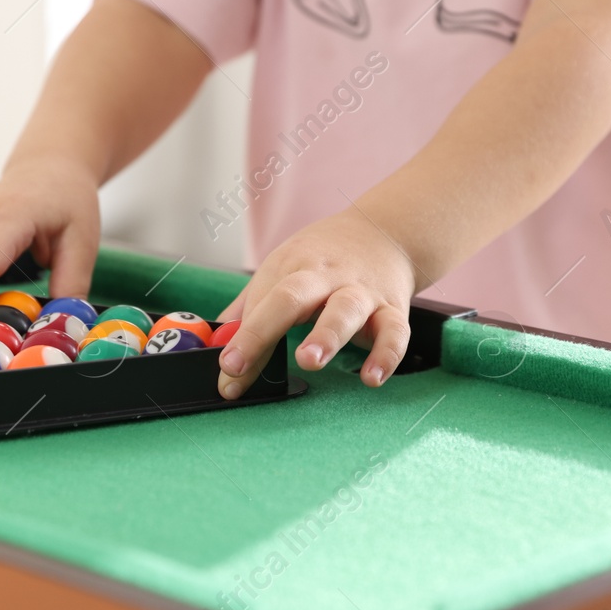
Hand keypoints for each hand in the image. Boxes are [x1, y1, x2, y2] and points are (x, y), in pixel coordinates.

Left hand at [216, 207, 417, 398]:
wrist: (385, 232)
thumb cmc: (326, 258)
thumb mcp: (284, 268)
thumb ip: (251, 307)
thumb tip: (215, 342)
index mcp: (292, 267)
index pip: (261, 303)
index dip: (241, 338)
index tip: (225, 369)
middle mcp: (325, 277)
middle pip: (293, 296)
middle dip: (265, 329)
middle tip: (241, 365)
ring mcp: (361, 292)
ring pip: (346, 310)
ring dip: (327, 335)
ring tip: (311, 361)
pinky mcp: (392, 309)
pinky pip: (395, 332)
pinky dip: (386, 355)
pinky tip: (372, 378)